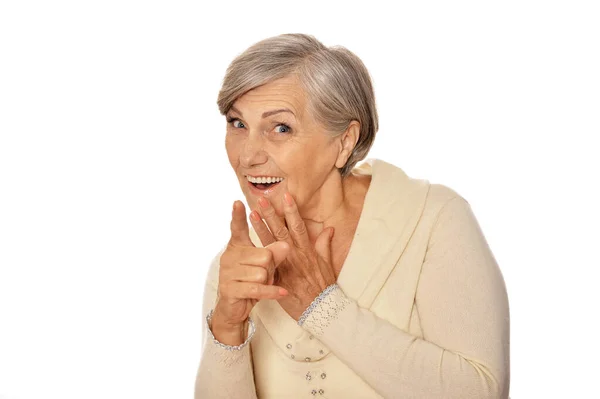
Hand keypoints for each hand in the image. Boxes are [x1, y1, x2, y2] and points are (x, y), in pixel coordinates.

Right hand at [211, 200, 289, 342]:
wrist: (234, 307)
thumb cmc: (251, 280)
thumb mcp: (265, 265)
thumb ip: (275, 252)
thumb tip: (286, 245)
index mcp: (237, 246)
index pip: (237, 228)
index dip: (238, 216)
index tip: (238, 202)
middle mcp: (229, 257)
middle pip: (263, 255)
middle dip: (271, 266)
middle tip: (267, 273)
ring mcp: (227, 273)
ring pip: (261, 272)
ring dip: (268, 280)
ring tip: (264, 283)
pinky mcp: (231, 289)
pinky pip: (257, 288)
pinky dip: (272, 291)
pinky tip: (282, 292)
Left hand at [249, 193, 336, 320]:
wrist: (320, 309)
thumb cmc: (323, 286)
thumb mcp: (326, 263)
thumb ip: (324, 244)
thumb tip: (329, 228)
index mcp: (307, 250)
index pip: (298, 226)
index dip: (291, 210)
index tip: (285, 196)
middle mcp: (296, 256)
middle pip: (281, 231)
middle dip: (271, 214)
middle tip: (260, 200)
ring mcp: (286, 267)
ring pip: (271, 245)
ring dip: (260, 229)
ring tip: (251, 215)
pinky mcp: (278, 279)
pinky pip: (266, 265)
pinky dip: (257, 255)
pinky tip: (248, 246)